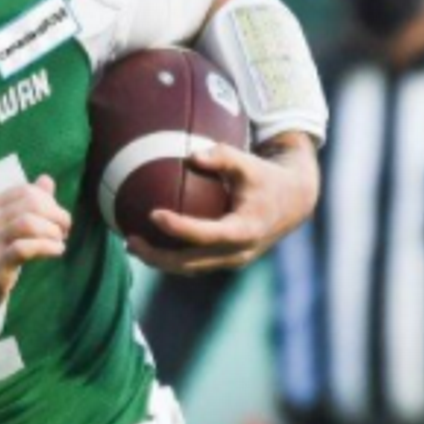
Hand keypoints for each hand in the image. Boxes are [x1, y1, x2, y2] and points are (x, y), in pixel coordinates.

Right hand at [0, 174, 70, 320]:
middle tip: (64, 230)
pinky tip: (56, 252)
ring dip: (52, 231)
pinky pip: (25, 249)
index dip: (49, 202)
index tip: (58, 219)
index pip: (24, 191)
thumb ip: (21, 204)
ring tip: (59, 242)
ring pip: (28, 223)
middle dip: (56, 215)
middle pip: (30, 204)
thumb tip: (46, 180)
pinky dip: (47, 247)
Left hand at [128, 133, 319, 275]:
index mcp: (246, 230)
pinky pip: (194, 264)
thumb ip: (222, 156)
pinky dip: (170, 258)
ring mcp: (233, 261)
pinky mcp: (226, 261)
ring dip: (159, 261)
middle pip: (191, 262)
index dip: (179, 228)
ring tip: (131, 245)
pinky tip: (148, 244)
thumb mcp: (249, 163)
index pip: (207, 235)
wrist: (294, 203)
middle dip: (158, 256)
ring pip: (190, 268)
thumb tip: (191, 155)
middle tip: (130, 240)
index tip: (153, 214)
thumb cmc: (266, 178)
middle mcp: (239, 253)